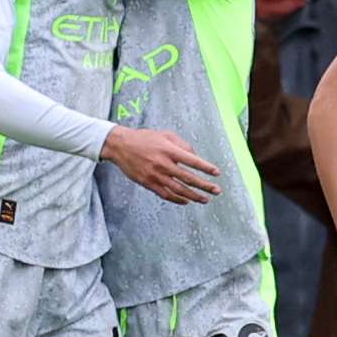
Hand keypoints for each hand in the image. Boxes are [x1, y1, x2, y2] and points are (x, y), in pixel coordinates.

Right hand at [100, 125, 220, 202]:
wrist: (120, 146)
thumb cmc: (144, 138)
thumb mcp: (165, 135)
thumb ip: (182, 144)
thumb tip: (195, 155)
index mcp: (169, 150)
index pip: (192, 161)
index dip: (206, 167)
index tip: (217, 173)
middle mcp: (163, 164)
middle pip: (188, 178)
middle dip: (205, 185)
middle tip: (217, 191)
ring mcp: (155, 175)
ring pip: (179, 189)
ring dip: (194, 196)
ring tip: (205, 199)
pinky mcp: (148, 183)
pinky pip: (166, 194)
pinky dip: (177, 199)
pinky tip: (186, 201)